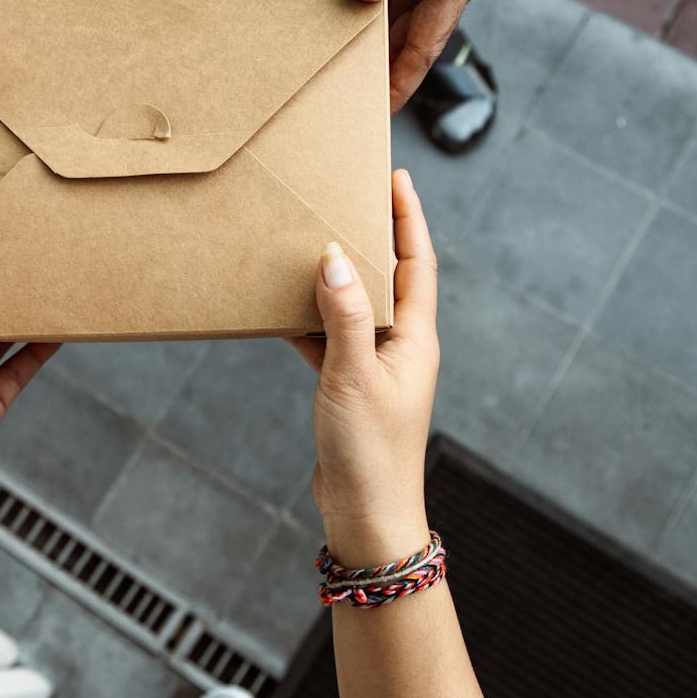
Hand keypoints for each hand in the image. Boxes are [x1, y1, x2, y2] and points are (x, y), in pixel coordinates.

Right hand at [287, 169, 439, 567]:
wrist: (367, 519)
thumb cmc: (370, 453)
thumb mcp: (353, 377)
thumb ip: (344, 316)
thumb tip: (336, 257)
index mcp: (415, 339)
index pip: (416, 263)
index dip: (408, 219)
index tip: (396, 178)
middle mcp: (401, 347)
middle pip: (388, 277)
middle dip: (372, 236)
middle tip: (350, 195)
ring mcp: (375, 368)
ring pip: (355, 306)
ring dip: (336, 275)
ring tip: (313, 238)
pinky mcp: (350, 388)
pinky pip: (329, 338)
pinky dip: (309, 319)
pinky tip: (281, 306)